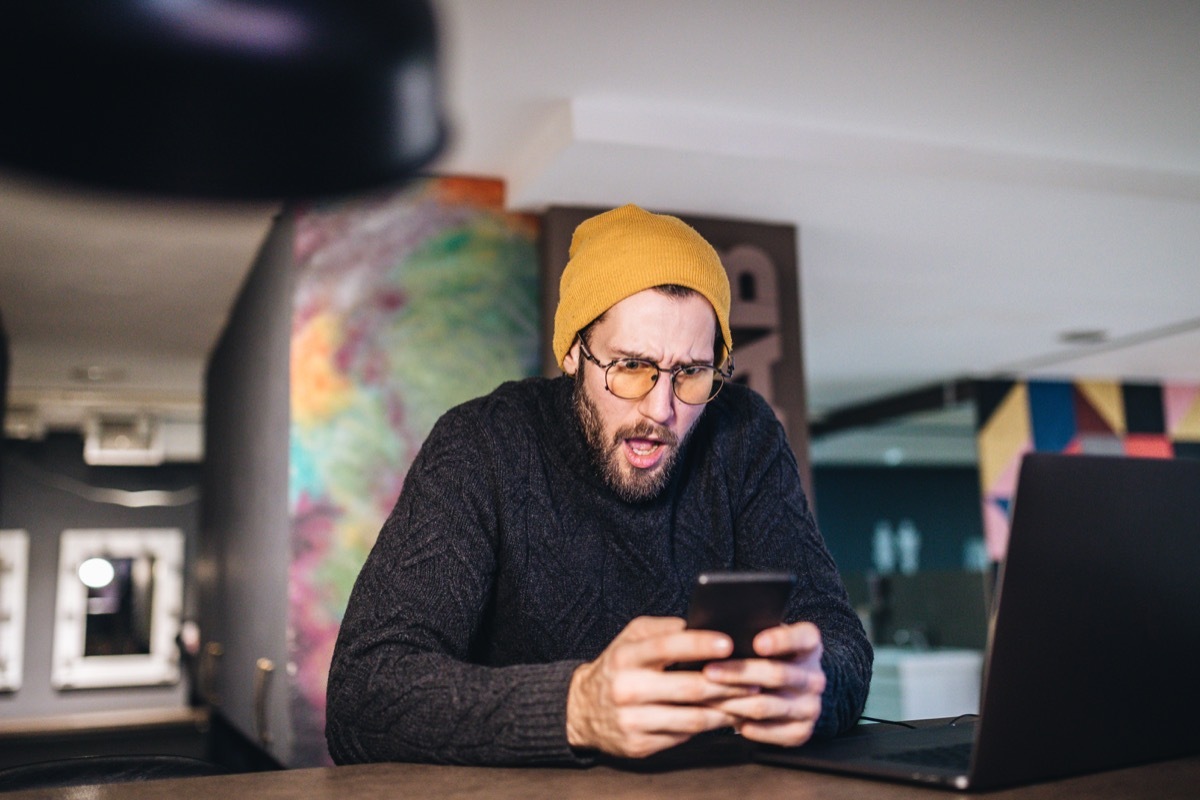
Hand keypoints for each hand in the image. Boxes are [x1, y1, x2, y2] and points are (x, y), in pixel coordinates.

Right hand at [566, 616, 757, 758]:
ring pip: (692, 718)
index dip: (700, 644)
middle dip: (728, 683)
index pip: (667, 646)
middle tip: (756, 678)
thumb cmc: (618, 666)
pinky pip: (683, 736)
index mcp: (626, 656)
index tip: (729, 642)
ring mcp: (632, 720)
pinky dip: (709, 728)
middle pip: (689, 687)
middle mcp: (627, 688)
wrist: (582, 710)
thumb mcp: (631, 638)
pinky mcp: (639, 745)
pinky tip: (725, 718)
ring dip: (726, 710)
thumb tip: (702, 624)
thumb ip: (663, 629)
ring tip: (748, 700)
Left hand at [701, 621, 825, 746]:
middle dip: (739, 673)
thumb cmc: (766, 656)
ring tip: (706, 697)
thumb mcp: (765, 637)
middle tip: (708, 672)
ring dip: (733, 702)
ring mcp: (811, 706)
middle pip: (777, 674)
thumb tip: (717, 638)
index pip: (802, 638)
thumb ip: (750, 635)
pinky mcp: (802, 731)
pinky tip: (725, 718)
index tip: (756, 643)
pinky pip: (771, 731)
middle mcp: (815, 676)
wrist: (788, 690)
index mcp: (810, 645)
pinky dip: (746, 726)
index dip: (781, 640)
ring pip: (767, 705)